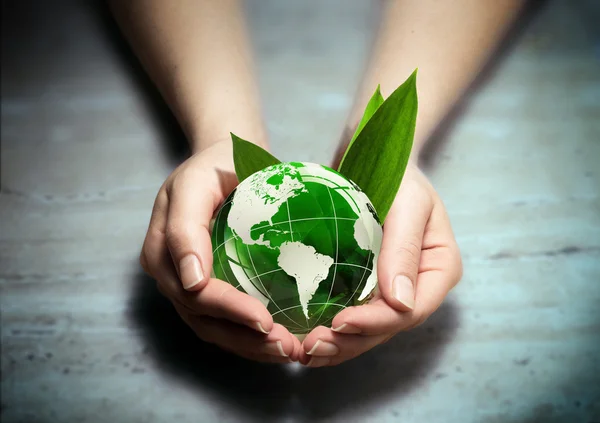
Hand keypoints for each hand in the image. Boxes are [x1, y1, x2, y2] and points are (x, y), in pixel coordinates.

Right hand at [140, 141, 301, 362]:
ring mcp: (187, 285)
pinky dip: (250, 336)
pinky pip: (224, 321)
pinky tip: (278, 340)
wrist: (224, 162)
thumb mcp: (194, 184)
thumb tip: (190, 280)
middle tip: (285, 347)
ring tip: (287, 351)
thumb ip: (184, 228)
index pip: (195, 293)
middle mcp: (170, 275)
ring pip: (214, 328)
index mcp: (161, 251)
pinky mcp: (208, 288)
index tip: (265, 320)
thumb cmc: (214, 167)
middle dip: (244, 338)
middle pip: (204, 319)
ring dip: (250, 345)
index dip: (229, 310)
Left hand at [299, 165, 461, 366]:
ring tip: (304, 350)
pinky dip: (330, 326)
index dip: (376, 323)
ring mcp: (392, 287)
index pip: (410, 310)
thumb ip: (405, 249)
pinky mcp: (367, 283)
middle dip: (351, 342)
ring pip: (368, 327)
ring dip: (338, 343)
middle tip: (312, 347)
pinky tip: (304, 334)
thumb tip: (401, 303)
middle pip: (387, 327)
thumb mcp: (409, 202)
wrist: (376, 156)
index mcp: (438, 269)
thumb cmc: (398, 172)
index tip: (340, 323)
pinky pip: (352, 311)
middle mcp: (418, 285)